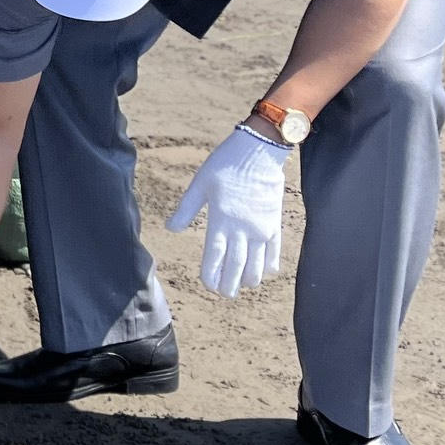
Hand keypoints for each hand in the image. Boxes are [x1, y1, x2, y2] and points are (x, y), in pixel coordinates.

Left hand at [165, 124, 290, 296]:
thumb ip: (186, 209)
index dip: (210, 275)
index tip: (208, 285)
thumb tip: (170, 229)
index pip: (214, 257)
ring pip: (257, 265)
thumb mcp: (200, 184)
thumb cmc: (226, 165)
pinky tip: (265, 272)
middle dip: (229, 284)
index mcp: (221, 221)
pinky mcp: (275, 224)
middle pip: (236, 267)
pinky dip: (270, 266)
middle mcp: (242, 229)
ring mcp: (261, 229)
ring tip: (241, 285)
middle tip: (224, 293)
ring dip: (249, 279)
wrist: (259, 151)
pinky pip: (275, 252)